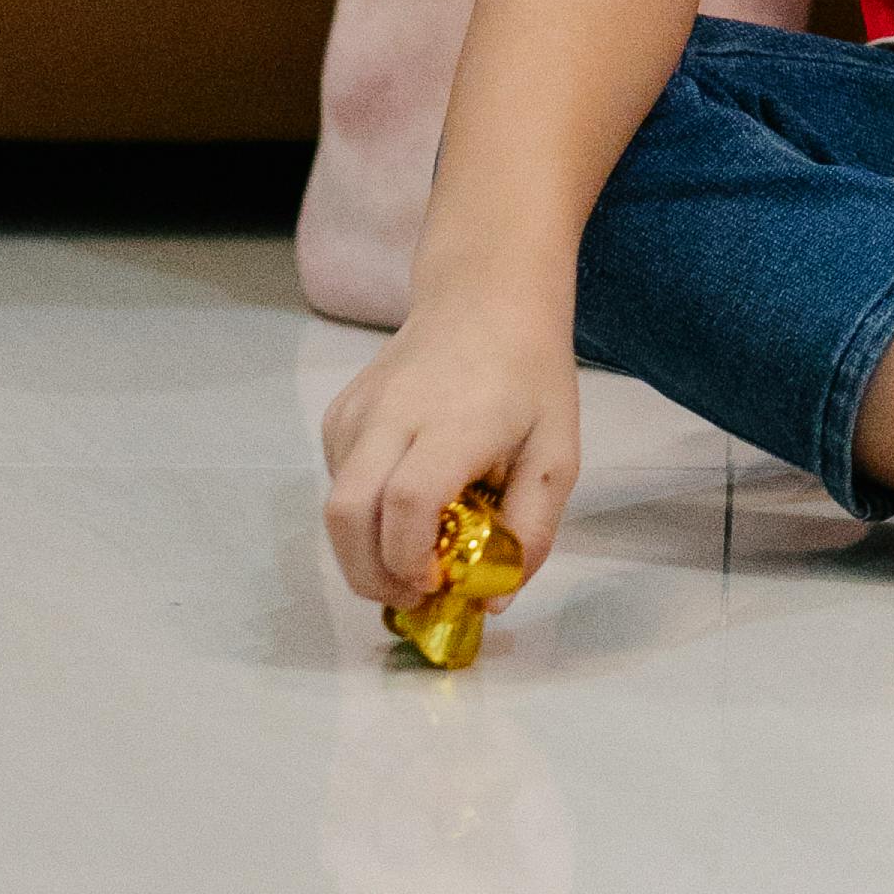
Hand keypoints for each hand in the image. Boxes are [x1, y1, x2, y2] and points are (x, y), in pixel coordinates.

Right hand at [319, 292, 581, 614]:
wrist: (486, 293)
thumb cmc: (530, 374)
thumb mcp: (558, 452)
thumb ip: (533, 529)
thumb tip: (494, 601)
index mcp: (455, 420)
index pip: (407, 502)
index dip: (410, 559)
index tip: (438, 585)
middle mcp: (393, 413)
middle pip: (347, 514)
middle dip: (370, 574)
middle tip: (414, 593)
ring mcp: (358, 410)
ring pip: (336, 504)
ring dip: (364, 548)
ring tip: (414, 552)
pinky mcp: (340, 412)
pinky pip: (338, 479)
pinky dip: (362, 510)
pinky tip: (404, 496)